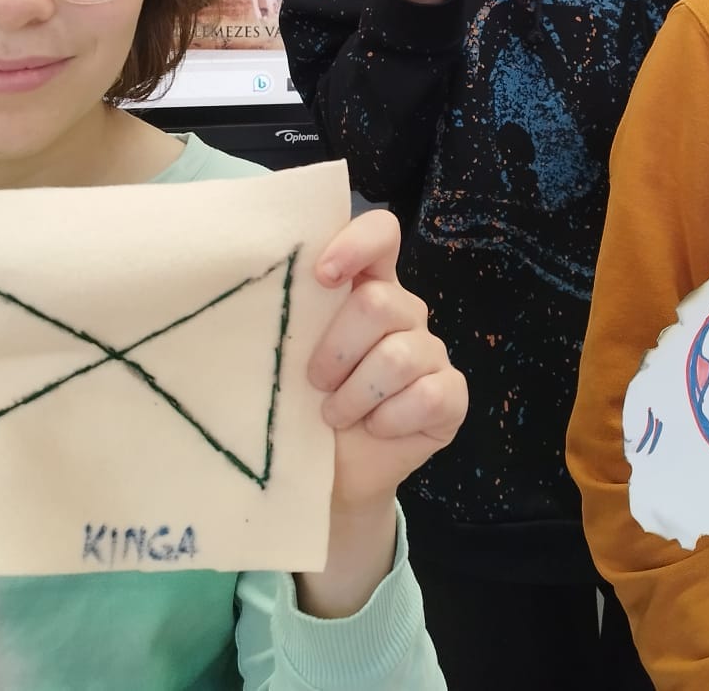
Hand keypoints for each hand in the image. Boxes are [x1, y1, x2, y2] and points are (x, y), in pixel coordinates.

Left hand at [298, 210, 465, 617]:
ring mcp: (431, 352)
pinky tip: (376, 429)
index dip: (357, 244)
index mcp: (364, 285)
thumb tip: (257, 287)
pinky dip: (390, 419)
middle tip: (314, 383)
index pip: (381, 233)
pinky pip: (427, 395)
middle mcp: (403, 311)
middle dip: (335, 351)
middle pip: (378, 302)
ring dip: (355, 396)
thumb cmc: (299, 406)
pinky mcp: (450, 395)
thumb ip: (288, 316)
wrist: (327, 476)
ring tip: (334, 416)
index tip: (322, 276)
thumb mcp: (287, 356)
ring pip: (398, 356)